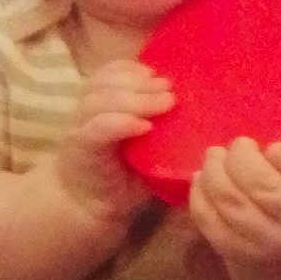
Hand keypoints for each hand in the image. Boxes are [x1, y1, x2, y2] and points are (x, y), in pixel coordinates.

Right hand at [53, 60, 172, 221]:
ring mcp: (80, 130)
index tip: (157, 74)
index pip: (107, 73)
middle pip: (105, 83)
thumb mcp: (144, 148)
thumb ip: (160, 130)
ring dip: (135, 100)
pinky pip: (97, 129)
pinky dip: (121, 123)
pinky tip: (144, 127)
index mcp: (98, 105)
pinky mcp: (81, 151)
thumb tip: (200, 116)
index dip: (131, 69)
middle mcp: (84, 113)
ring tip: (164, 104)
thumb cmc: (121, 178)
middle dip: (139, 82)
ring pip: (100, 102)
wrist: (89, 210)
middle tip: (169, 89)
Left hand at [188, 138, 280, 264]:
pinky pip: (208, 220)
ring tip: (215, 156)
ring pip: (230, 202)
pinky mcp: (239, 252)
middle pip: (263, 187)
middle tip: (238, 145)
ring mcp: (271, 245)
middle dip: (239, 158)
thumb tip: (259, 152)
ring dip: (214, 171)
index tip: (275, 148)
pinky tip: (203, 178)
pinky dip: (199, 193)